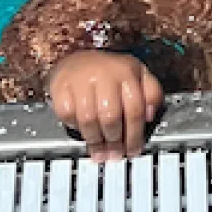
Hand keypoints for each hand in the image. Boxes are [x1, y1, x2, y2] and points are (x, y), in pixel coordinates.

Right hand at [47, 51, 162, 160]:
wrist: (76, 57)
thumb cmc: (111, 71)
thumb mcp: (139, 75)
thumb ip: (151, 94)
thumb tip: (150, 115)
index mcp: (127, 72)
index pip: (135, 110)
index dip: (135, 135)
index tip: (133, 151)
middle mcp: (104, 74)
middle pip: (111, 117)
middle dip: (114, 141)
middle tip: (115, 154)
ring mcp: (80, 80)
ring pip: (89, 119)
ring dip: (95, 140)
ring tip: (100, 151)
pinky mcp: (61, 86)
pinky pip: (68, 115)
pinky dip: (74, 126)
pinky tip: (82, 130)